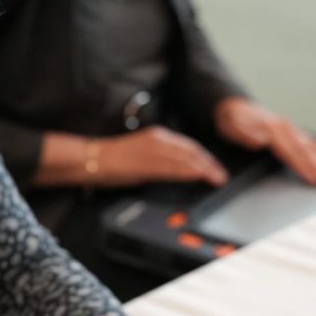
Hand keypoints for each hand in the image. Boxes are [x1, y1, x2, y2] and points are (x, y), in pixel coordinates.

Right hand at [98, 125, 228, 186]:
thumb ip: (160, 159)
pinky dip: (189, 172)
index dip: (205, 157)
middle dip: (210, 164)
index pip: (189, 146)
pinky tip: (199, 177)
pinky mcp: (148, 163)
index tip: (215, 167)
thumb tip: (177, 170)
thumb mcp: (143, 154)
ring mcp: (154, 150)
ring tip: (216, 179)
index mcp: (158, 136)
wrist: (94, 159)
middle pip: (192, 151)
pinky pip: (174, 168)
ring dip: (205, 169)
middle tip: (221, 176)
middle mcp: (159, 140)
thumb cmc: (114, 160)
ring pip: (186, 159)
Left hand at [214, 96, 315, 185]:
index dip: (303, 166)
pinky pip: (308, 140)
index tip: (313, 178)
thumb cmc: (232, 119)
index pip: (290, 151)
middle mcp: (284, 127)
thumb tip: (260, 140)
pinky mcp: (289, 130)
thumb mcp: (233, 125)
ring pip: (308, 145)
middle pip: (303, 150)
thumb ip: (246, 132)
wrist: (233, 106)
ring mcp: (288, 128)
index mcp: (272, 128)